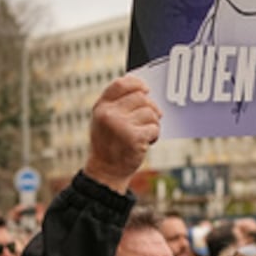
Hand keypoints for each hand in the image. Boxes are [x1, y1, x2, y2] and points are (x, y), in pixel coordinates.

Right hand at [84, 76, 160, 192]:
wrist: (106, 171)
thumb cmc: (109, 143)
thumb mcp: (104, 120)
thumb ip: (117, 103)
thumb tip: (140, 85)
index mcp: (101, 107)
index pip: (121, 84)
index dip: (137, 83)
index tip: (145, 89)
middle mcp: (109, 114)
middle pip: (141, 97)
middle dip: (150, 108)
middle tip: (149, 120)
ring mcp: (121, 126)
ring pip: (150, 112)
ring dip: (153, 123)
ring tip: (144, 134)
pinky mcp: (134, 138)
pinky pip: (154, 127)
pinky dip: (155, 135)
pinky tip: (146, 142)